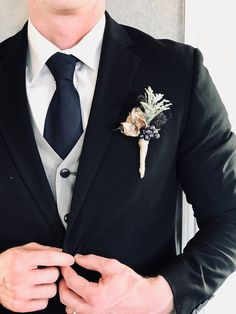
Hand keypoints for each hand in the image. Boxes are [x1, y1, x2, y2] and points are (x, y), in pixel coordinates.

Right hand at [0, 242, 73, 311]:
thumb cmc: (9, 262)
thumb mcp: (25, 249)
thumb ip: (45, 250)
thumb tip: (62, 252)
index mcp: (22, 260)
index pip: (49, 258)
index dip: (63, 258)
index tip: (70, 259)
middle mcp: (20, 277)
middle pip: (53, 276)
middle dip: (54, 272)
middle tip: (48, 270)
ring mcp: (20, 293)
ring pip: (51, 291)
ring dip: (50, 286)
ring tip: (41, 281)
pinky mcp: (20, 306)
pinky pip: (43, 303)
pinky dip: (43, 297)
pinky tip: (36, 290)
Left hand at [59, 254, 173, 313]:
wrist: (145, 300)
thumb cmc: (130, 284)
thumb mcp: (112, 266)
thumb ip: (92, 261)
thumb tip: (78, 258)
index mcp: (95, 296)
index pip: (71, 282)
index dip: (66, 271)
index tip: (66, 264)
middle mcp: (92, 310)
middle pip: (65, 298)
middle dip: (62, 284)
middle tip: (64, 274)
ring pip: (70, 308)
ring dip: (68, 295)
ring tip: (71, 283)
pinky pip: (79, 313)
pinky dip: (75, 304)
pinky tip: (80, 293)